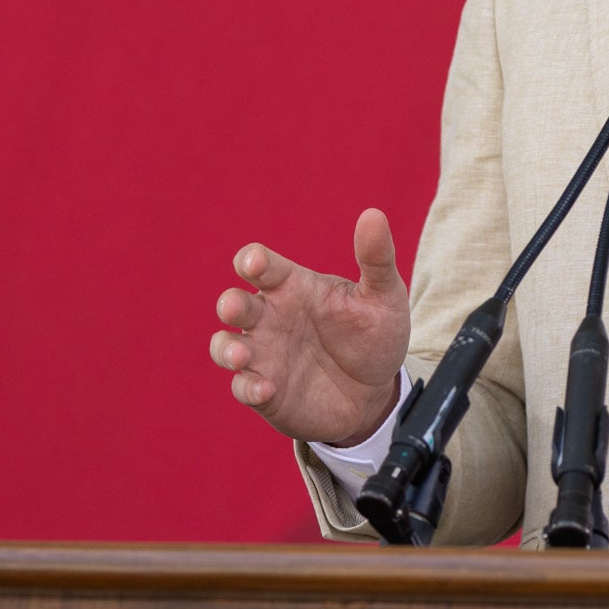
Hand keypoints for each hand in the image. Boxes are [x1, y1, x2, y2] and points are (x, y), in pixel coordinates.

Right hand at [211, 207, 411, 446]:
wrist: (378, 393)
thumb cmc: (375, 336)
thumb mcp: (383, 297)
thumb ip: (377, 258)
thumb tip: (374, 215)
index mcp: (293, 286)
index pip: (260, 264)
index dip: (252, 260)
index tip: (255, 264)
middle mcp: (271, 318)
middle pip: (234, 303)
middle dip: (230, 304)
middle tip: (235, 308)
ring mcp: (264, 355)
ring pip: (224, 346)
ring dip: (226, 349)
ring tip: (241, 355)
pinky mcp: (265, 391)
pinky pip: (243, 387)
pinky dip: (248, 387)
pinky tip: (267, 389)